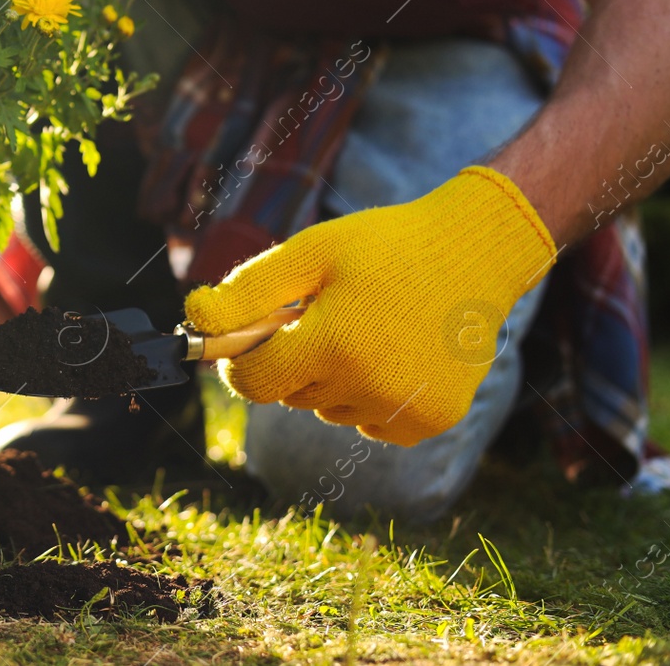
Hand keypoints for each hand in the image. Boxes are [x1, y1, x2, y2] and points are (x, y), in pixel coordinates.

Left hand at [184, 166, 554, 445]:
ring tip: (365, 329)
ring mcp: (406, 408)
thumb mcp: (310, 252)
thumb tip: (194, 319)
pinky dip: (369, 398)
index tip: (252, 339)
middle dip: (292, 361)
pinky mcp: (433, 420)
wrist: (475, 253)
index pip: (254, 383)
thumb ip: (248, 290)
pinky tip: (393, 354)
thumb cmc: (383, 246)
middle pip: (290, 396)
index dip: (242, 361)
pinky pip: (371, 424)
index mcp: (334, 343)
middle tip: (324, 316)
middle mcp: (370, 385)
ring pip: (329, 411)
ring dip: (331, 380)